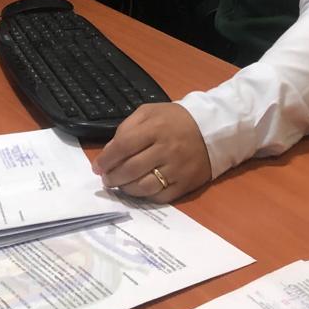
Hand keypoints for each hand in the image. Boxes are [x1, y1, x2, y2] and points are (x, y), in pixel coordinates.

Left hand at [93, 102, 211, 202]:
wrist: (211, 130)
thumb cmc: (174, 120)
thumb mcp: (149, 112)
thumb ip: (127, 127)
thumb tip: (109, 151)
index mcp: (155, 128)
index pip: (123, 146)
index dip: (106, 159)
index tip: (97, 166)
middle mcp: (166, 150)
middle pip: (131, 169)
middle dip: (113, 177)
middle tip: (106, 179)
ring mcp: (177, 169)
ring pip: (144, 186)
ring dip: (126, 189)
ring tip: (120, 185)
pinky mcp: (186, 184)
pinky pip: (160, 196)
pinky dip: (145, 196)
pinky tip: (138, 190)